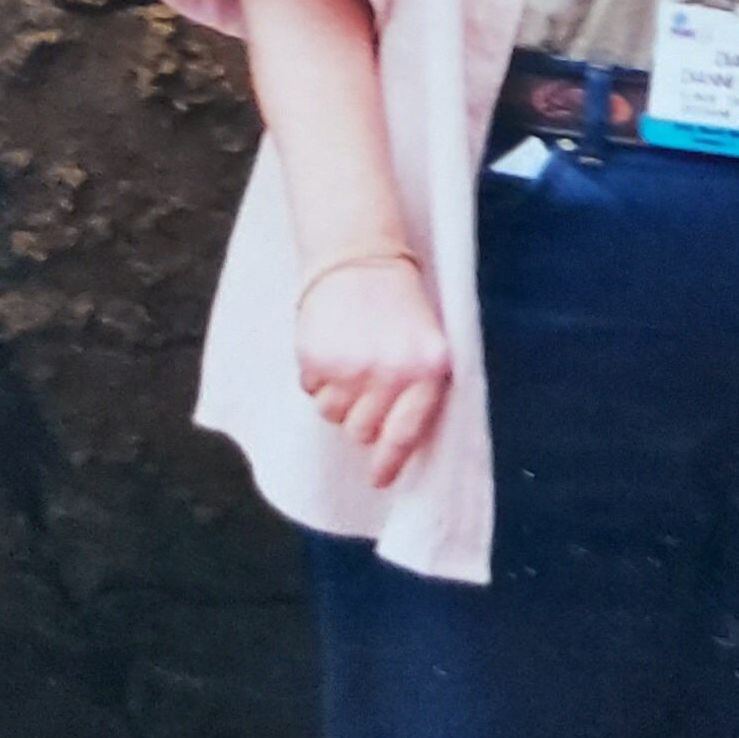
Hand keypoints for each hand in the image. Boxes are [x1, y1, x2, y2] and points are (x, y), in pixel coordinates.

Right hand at [297, 257, 453, 487]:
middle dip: (360, 418)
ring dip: (337, 397)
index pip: (406, 433)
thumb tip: (390, 445)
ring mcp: (351, 368)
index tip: (379, 479)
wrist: (361, 258)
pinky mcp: (317, 359)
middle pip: (362, 432)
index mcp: (428, 370)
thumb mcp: (425, 344)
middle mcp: (390, 374)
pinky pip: (310, 391)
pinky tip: (331, 347)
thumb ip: (417, 391)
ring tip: (348, 359)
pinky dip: (317, 377)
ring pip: (332, 415)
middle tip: (363, 389)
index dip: (389, 462)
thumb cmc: (398, 306)